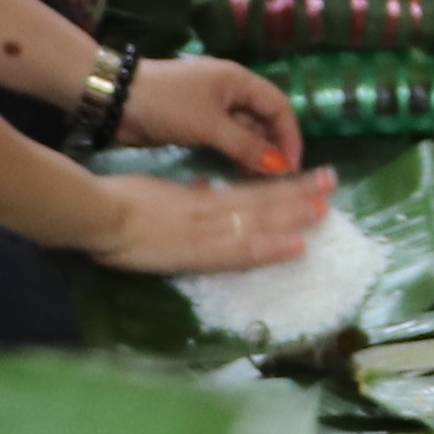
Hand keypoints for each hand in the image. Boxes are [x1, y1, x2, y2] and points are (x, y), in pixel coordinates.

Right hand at [80, 162, 342, 276]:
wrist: (99, 213)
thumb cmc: (119, 200)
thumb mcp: (159, 190)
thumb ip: (186, 193)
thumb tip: (204, 189)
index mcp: (201, 199)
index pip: (250, 192)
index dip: (283, 187)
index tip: (311, 180)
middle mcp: (211, 212)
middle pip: (262, 202)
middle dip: (300, 195)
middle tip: (334, 184)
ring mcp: (207, 232)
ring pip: (260, 221)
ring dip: (295, 216)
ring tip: (327, 209)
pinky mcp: (199, 253)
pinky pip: (243, 251)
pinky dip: (272, 248)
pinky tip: (298, 247)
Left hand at [125, 54, 305, 176]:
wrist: (116, 101)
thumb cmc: (167, 105)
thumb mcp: (209, 125)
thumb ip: (246, 146)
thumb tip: (280, 167)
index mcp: (238, 80)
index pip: (279, 105)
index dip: (290, 135)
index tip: (292, 166)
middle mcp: (230, 90)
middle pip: (264, 118)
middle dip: (274, 146)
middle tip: (277, 179)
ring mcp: (213, 106)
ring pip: (245, 130)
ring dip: (255, 152)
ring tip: (260, 180)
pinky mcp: (197, 121)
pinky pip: (226, 137)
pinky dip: (236, 153)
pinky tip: (239, 173)